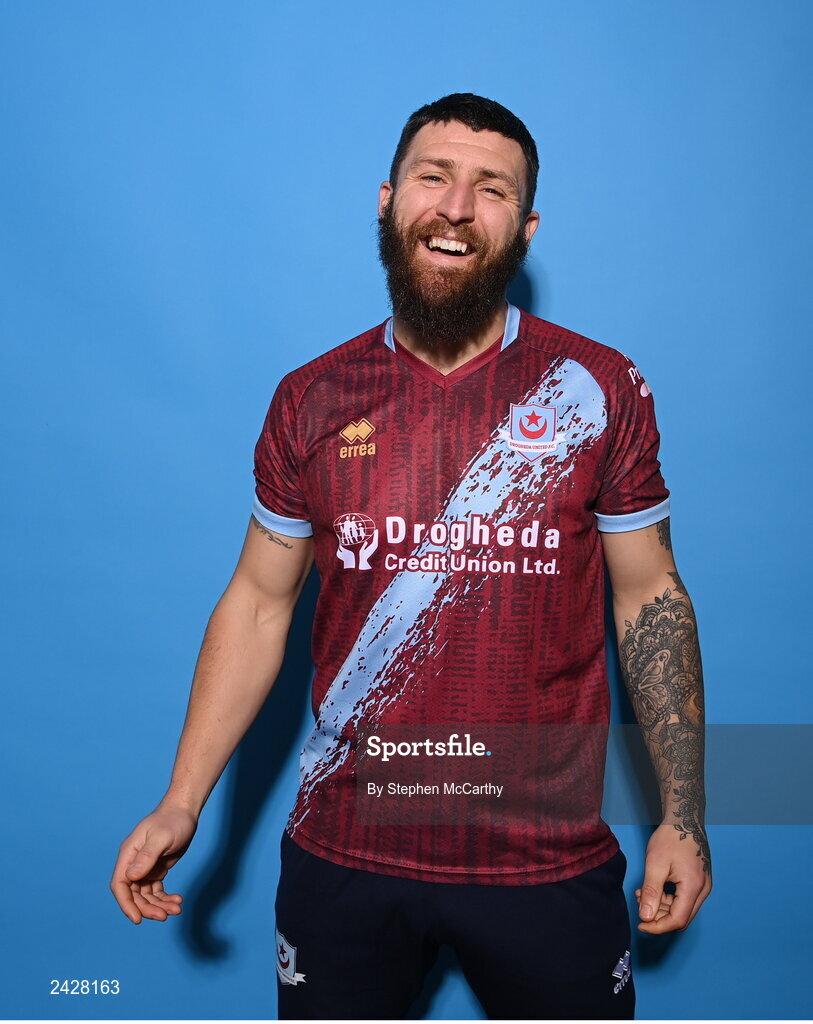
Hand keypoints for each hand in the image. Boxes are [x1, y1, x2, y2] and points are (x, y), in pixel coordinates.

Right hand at [110, 804, 197, 923]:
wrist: (185, 811)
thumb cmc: (172, 820)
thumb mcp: (161, 837)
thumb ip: (147, 856)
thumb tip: (131, 877)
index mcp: (129, 855)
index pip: (120, 884)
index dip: (126, 904)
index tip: (137, 919)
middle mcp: (133, 863)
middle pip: (134, 894)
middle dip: (147, 908)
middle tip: (165, 916)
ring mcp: (145, 868)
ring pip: (146, 896)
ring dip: (159, 906)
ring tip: (176, 909)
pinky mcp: (156, 870)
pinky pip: (156, 891)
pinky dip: (165, 899)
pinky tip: (177, 901)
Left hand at [635, 820, 711, 933]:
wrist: (685, 819)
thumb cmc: (671, 837)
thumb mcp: (655, 864)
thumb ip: (651, 892)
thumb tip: (646, 917)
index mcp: (694, 887)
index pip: (677, 920)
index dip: (657, 927)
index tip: (640, 924)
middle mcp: (703, 890)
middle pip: (681, 917)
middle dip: (659, 917)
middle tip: (640, 903)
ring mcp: (703, 885)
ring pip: (683, 909)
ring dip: (663, 908)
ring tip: (643, 894)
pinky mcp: (700, 881)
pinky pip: (685, 899)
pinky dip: (669, 899)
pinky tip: (655, 889)